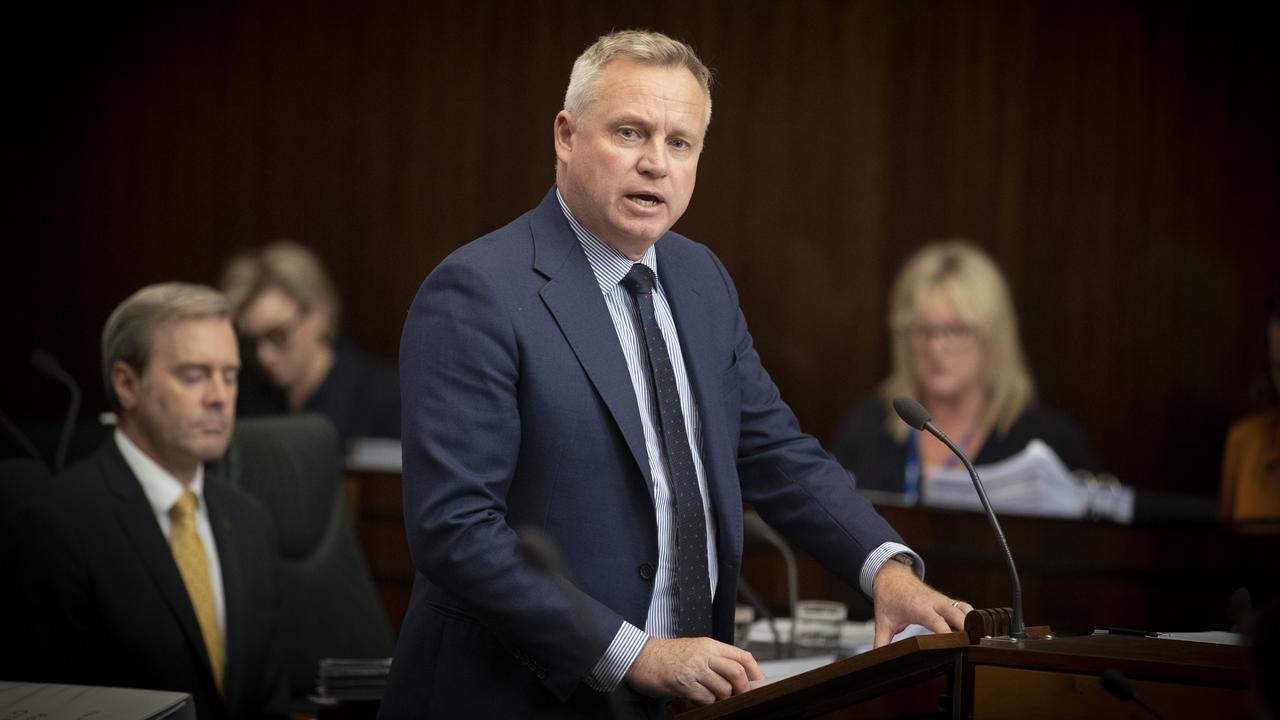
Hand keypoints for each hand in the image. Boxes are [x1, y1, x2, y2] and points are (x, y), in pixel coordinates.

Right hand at [625, 637, 763, 704]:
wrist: (641, 658)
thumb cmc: (666, 655)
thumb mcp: (694, 649)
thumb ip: (714, 658)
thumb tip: (736, 674)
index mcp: (709, 645)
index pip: (741, 655)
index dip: (755, 670)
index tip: (758, 681)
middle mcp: (704, 655)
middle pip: (736, 672)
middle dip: (742, 688)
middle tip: (740, 695)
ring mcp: (694, 669)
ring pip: (722, 689)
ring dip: (721, 698)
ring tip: (712, 696)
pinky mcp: (684, 683)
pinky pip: (705, 698)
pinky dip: (705, 702)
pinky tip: (697, 698)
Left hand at [871, 560, 971, 647]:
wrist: (891, 576)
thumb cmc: (888, 599)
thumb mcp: (882, 622)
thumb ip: (881, 642)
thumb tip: (876, 659)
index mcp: (919, 608)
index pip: (938, 623)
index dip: (947, 636)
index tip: (954, 648)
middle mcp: (934, 603)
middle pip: (958, 616)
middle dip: (967, 630)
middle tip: (973, 648)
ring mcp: (942, 600)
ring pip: (965, 610)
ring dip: (972, 623)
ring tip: (977, 642)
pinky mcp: (946, 601)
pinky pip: (963, 608)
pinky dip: (970, 618)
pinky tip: (972, 632)